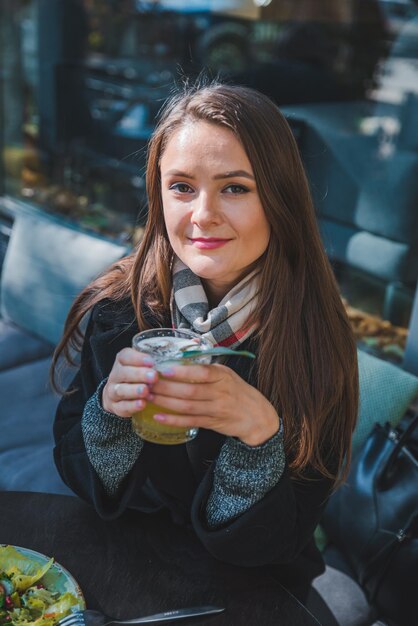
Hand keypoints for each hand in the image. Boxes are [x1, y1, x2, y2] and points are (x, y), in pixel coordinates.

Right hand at [102, 348, 157, 417]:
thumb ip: (153, 363)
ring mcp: (113, 392)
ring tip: (146, 390)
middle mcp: (115, 375)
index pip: (125, 356)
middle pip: (123, 373)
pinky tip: (142, 404)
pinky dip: (132, 406)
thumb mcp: (143, 366)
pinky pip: (122, 406)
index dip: (137, 358)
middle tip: (154, 376)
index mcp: (122, 361)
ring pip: (120, 390)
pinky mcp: (115, 407)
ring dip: (134, 390)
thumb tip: (172, 361)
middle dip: (139, 374)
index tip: (151, 362)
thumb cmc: (139, 377)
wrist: (121, 396)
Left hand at [149, 362, 279, 445]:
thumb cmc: (238, 391)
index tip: (163, 369)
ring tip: (148, 396)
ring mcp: (216, 409)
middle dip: (166, 387)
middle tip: (148, 383)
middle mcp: (220, 393)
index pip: (201, 372)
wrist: (256, 416)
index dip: (181, 372)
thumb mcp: (227, 374)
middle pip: (190, 390)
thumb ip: (206, 368)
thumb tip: (180, 358)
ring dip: (165, 402)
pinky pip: (189, 422)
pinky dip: (173, 420)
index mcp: (222, 376)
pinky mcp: (211, 423)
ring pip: (187, 407)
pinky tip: (158, 416)